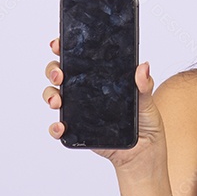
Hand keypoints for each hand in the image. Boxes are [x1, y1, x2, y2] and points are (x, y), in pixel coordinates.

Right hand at [42, 37, 166, 170]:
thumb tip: (143, 67)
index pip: (78, 57)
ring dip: (50, 95)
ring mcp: (78, 110)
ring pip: (54, 96)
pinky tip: (60, 126)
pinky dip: (55, 126)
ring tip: (57, 101)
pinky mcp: (77, 130)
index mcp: (99, 77)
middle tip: (60, 75)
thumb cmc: (144, 122)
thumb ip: (144, 86)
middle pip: (60, 74)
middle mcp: (85, 90)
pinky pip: (59, 126)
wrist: (143, 152)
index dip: (64, 47)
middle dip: (53, 70)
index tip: (58, 43)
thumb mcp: (147, 101)